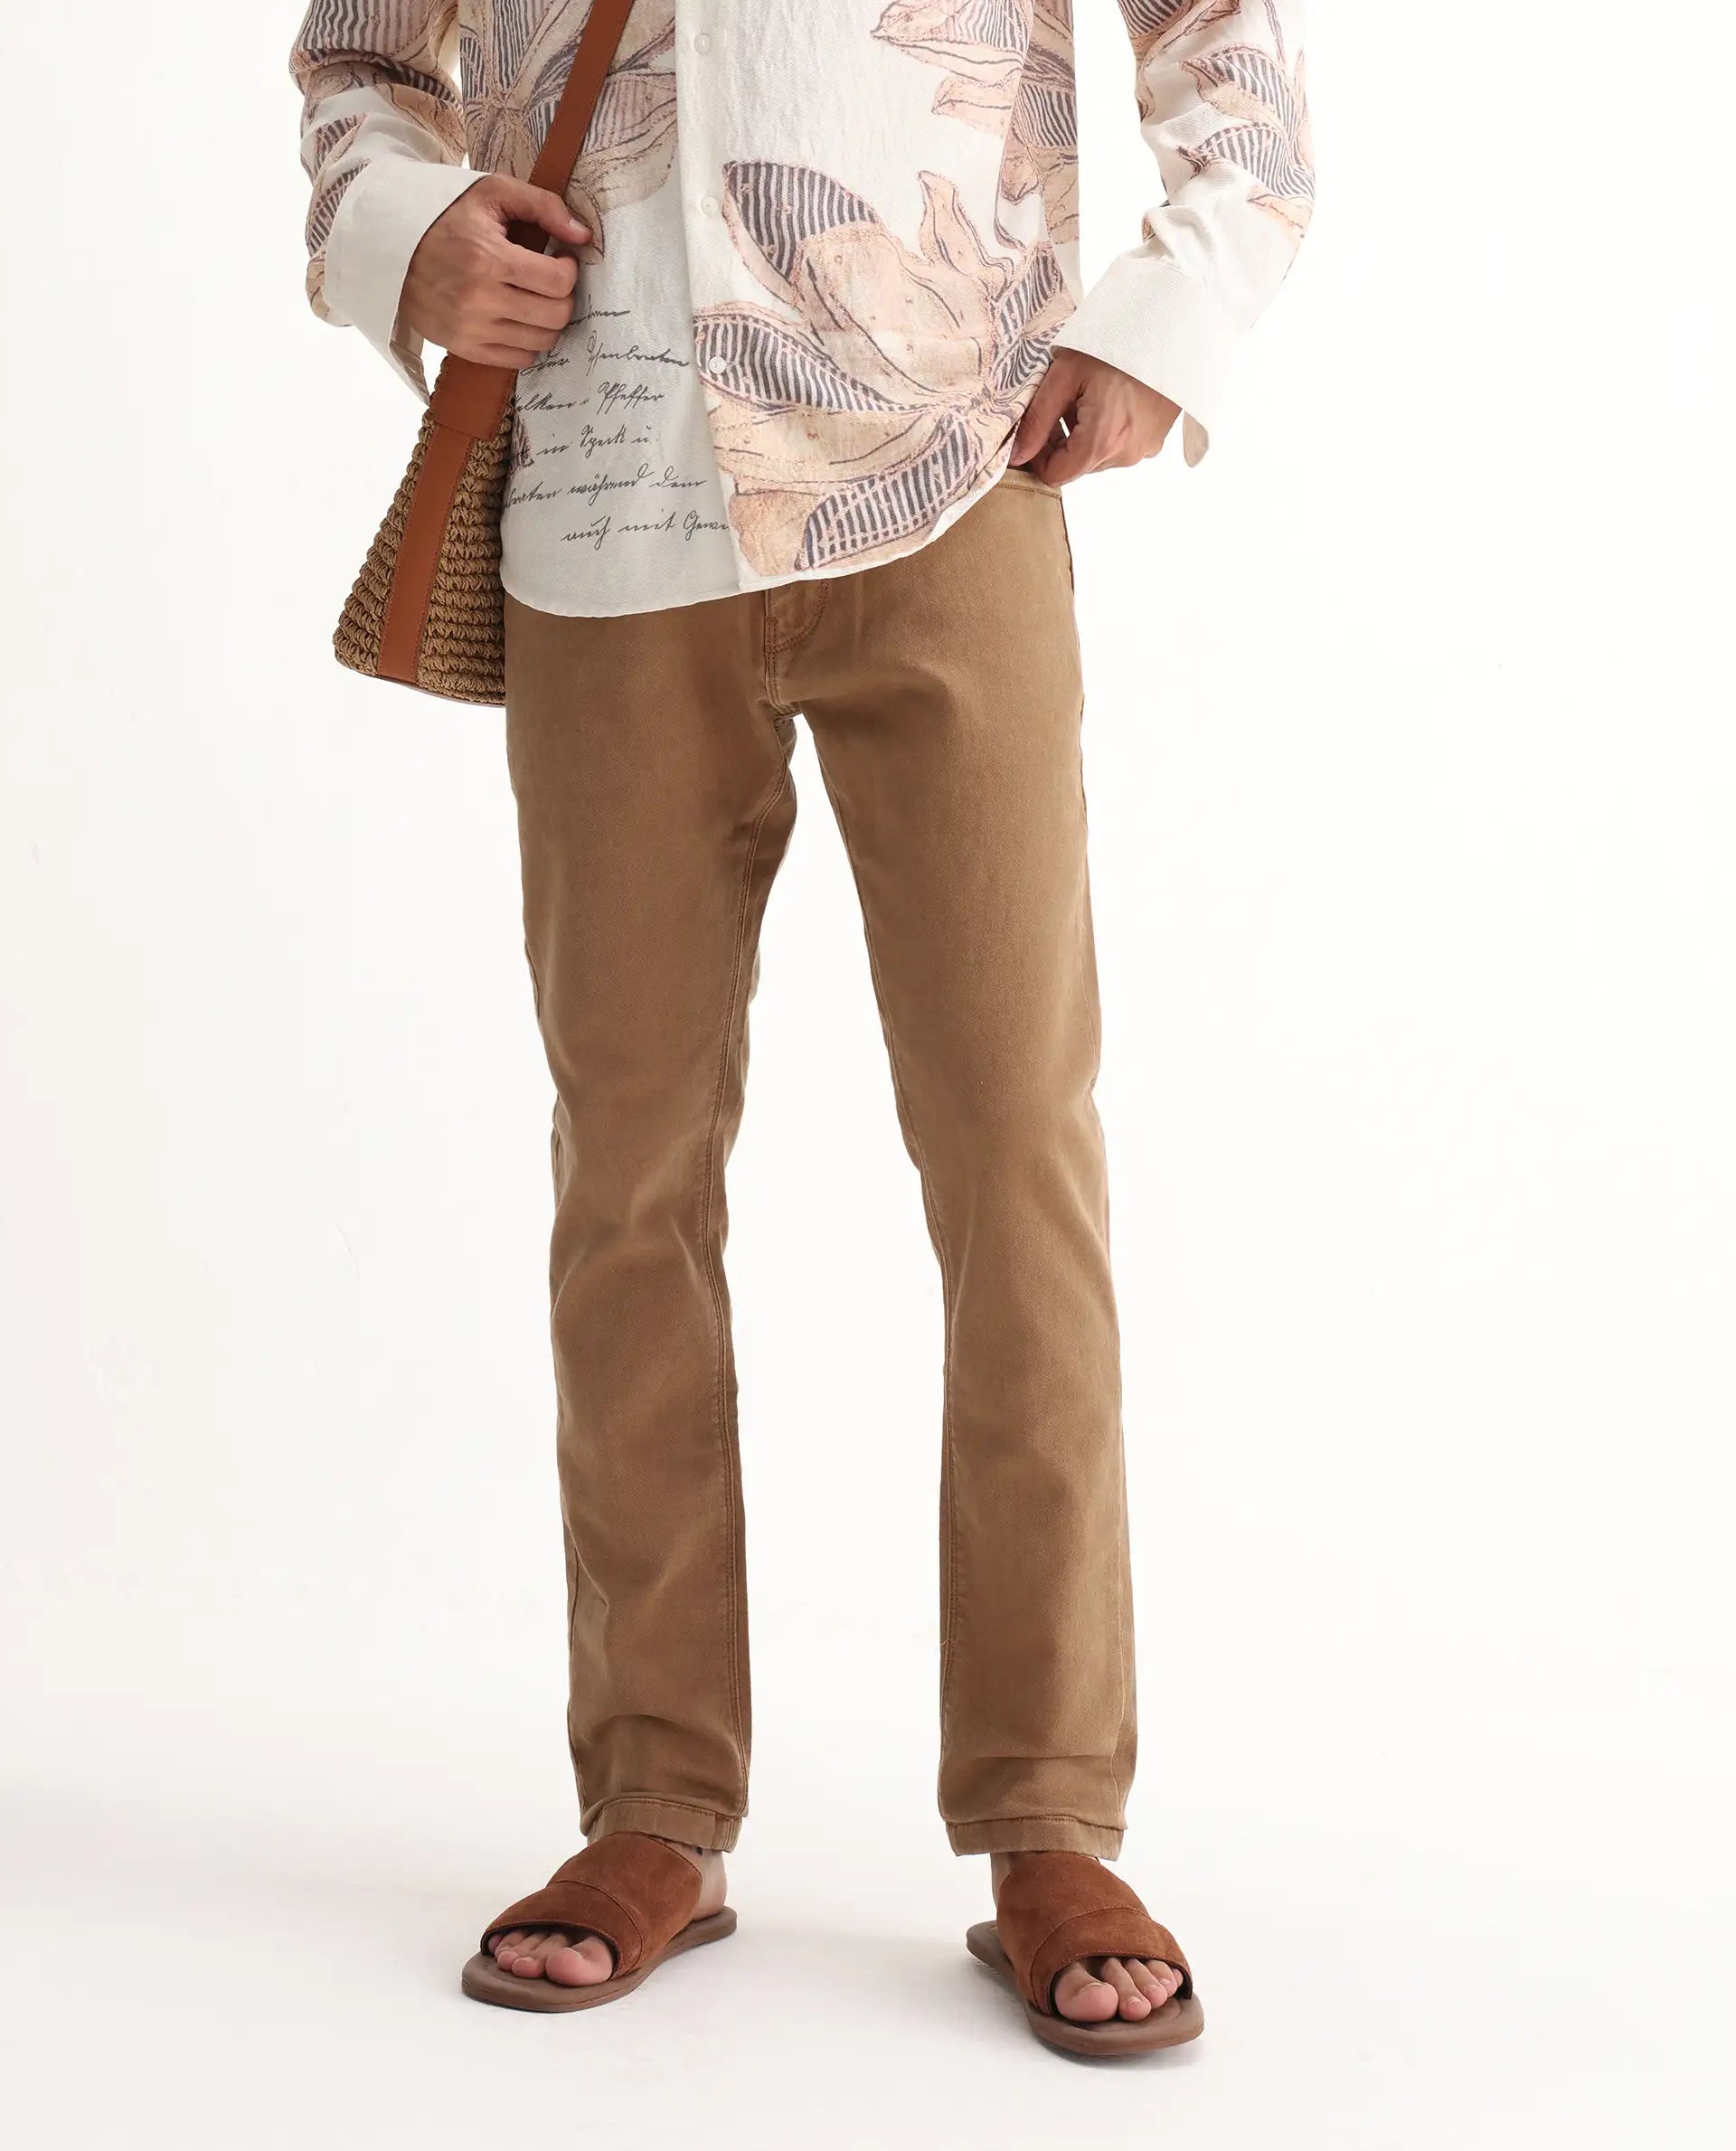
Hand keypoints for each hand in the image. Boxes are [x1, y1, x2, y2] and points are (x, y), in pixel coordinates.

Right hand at [398, 174, 590, 368]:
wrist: (389, 246)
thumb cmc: (444, 216)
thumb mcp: (491, 193)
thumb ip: (543, 205)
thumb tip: (583, 235)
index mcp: (488, 258)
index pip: (558, 282)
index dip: (569, 269)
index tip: (559, 259)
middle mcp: (480, 299)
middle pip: (555, 316)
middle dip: (563, 297)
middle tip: (551, 281)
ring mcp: (471, 328)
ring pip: (541, 341)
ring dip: (548, 321)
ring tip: (535, 299)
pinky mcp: (463, 348)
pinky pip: (518, 360)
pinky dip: (528, 343)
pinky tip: (519, 319)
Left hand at [1010, 350, 1180, 485]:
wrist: (1168, 327)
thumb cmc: (1115, 343)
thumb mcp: (1065, 374)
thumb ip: (1037, 420)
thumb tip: (1017, 455)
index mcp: (1102, 442)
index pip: (1054, 475)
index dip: (1037, 456)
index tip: (1035, 429)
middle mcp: (1125, 455)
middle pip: (1076, 466)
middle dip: (1061, 441)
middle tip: (1061, 403)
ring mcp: (1144, 449)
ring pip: (1097, 456)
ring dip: (1084, 434)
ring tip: (1089, 395)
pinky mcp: (1156, 439)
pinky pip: (1120, 446)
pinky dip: (1108, 430)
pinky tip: (1110, 398)